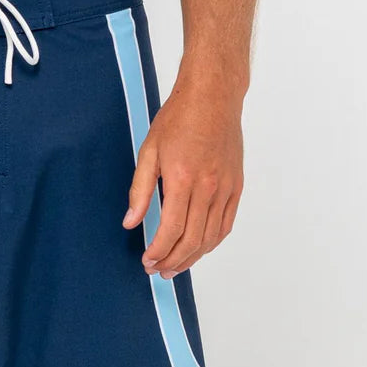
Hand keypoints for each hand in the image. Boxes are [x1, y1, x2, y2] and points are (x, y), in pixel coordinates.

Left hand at [122, 80, 243, 278]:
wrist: (214, 96)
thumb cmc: (179, 119)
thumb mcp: (149, 151)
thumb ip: (140, 191)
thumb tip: (130, 223)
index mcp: (183, 178)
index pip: (171, 230)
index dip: (158, 251)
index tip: (147, 261)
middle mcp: (208, 187)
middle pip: (192, 240)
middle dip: (172, 261)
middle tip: (157, 270)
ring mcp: (225, 188)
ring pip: (210, 238)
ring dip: (191, 258)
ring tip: (174, 267)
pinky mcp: (236, 187)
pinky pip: (225, 225)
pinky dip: (210, 243)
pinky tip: (197, 249)